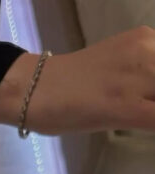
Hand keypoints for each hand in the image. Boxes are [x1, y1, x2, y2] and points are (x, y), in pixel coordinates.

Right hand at [0, 26, 154, 133]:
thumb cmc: (67, 88)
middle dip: (154, 100)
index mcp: (145, 40)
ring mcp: (137, 77)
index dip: (154, 92)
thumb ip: (140, 80)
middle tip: (139, 113)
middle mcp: (147, 51)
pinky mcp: (125, 105)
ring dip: (153, 112)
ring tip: (132, 119)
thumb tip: (150, 98)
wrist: (31, 89)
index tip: (145, 101)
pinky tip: (142, 132)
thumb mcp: (115, 71)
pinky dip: (154, 127)